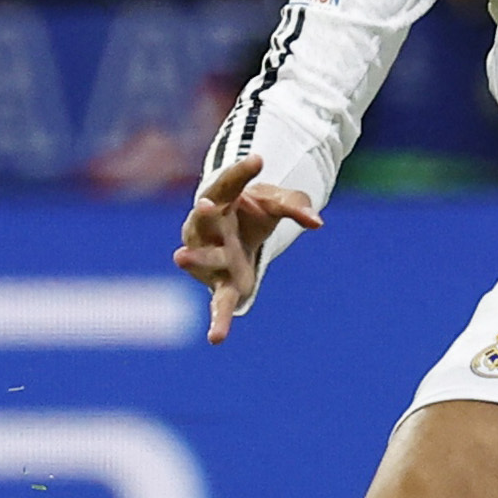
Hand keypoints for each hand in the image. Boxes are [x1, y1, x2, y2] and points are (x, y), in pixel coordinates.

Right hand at [176, 157, 322, 344]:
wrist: (235, 231)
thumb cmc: (253, 209)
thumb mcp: (277, 202)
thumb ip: (296, 207)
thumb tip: (317, 222)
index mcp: (220, 198)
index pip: (228, 182)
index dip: (241, 172)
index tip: (257, 159)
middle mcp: (207, 226)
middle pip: (205, 219)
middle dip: (205, 214)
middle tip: (205, 205)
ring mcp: (208, 255)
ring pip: (204, 259)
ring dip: (197, 260)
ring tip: (180, 257)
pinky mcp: (218, 283)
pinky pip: (218, 302)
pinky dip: (219, 319)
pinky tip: (217, 338)